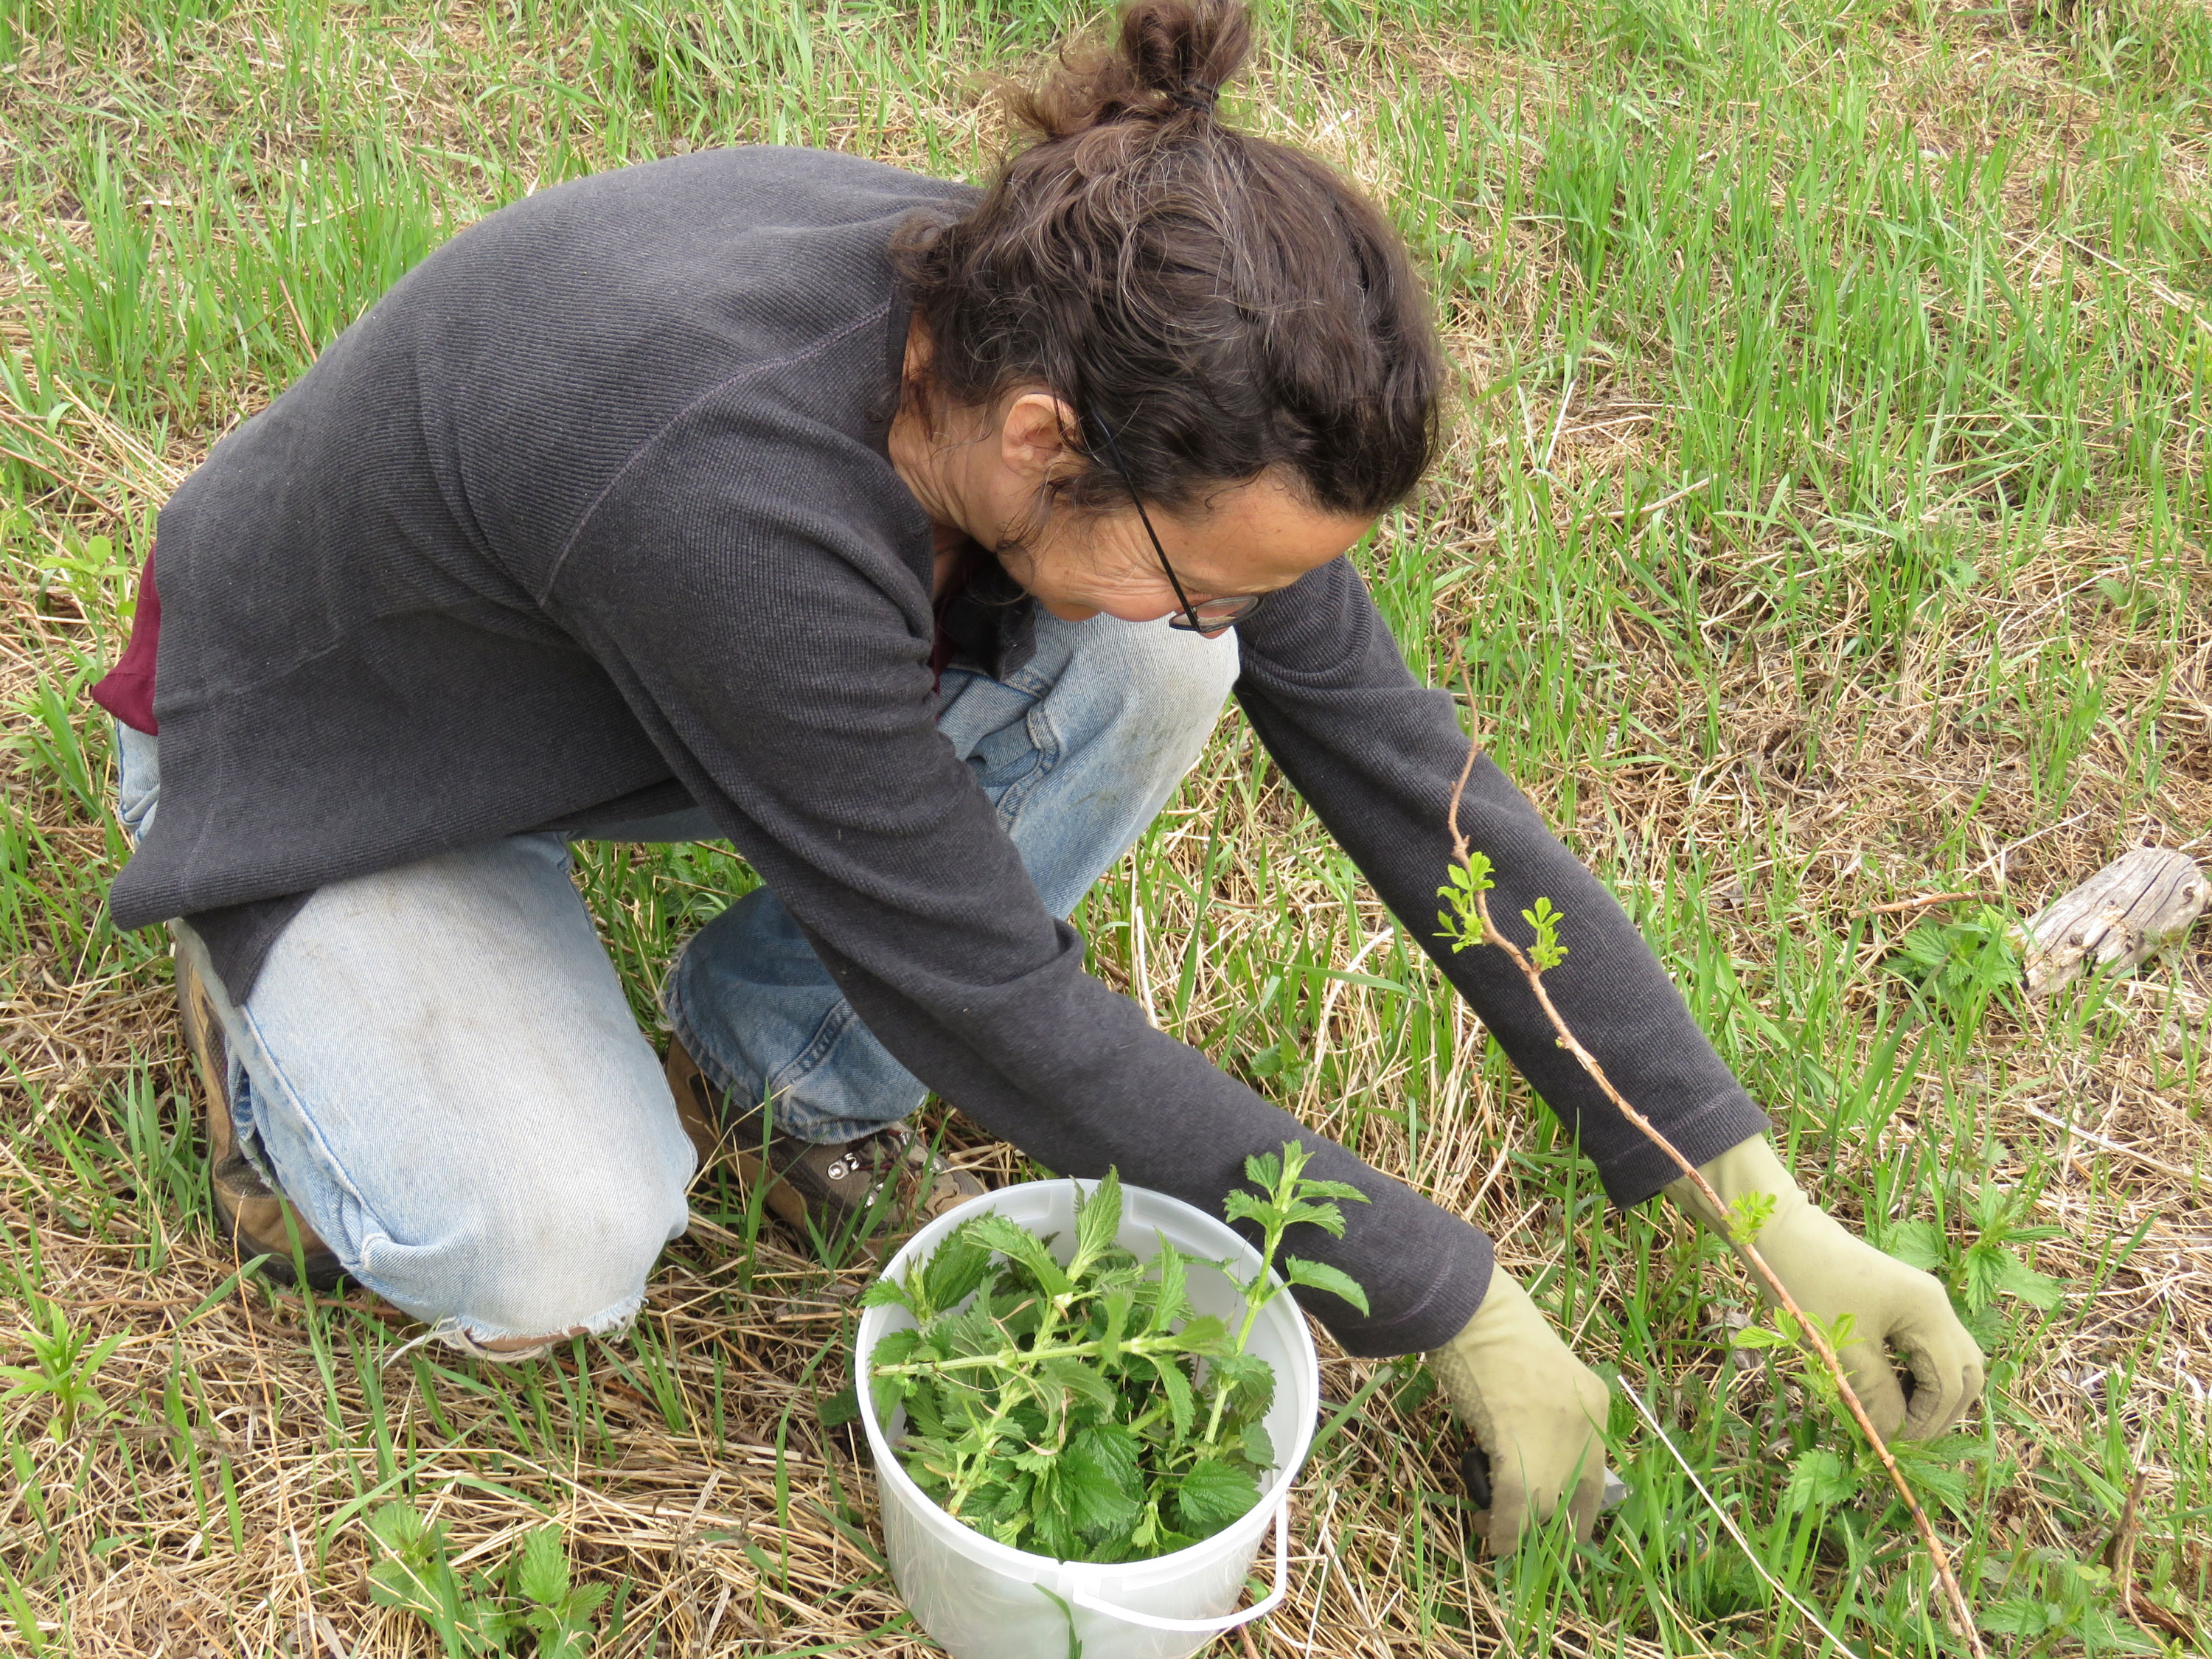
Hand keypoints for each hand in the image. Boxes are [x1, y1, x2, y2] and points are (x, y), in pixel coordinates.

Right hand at [1425, 1264, 1610, 1551]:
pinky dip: (1502, 1529)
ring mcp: (1558, 1440)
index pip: (1597, 1476)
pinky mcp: (1524, 1449)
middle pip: (1575, 1500)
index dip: (1574, 1511)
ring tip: (1494, 1526)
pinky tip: (1488, 1530)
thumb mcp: (1538, 1377)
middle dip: (1550, 1530)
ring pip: (1547, 1511)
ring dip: (1521, 1531)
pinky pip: (1518, 1509)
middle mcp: (1589, 1425)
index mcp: (1597, 1404)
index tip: (1554, 1528)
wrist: (1472, 1309)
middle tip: (1520, 1536)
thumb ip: (1546, 1417)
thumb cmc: (1493, 1332)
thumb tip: (1526, 1462)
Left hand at [1669, 1135, 1985, 1440]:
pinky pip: (1924, 1347)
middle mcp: (1936, 1305)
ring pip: (1947, 1360)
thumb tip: (1895, 1439)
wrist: (1779, 1232)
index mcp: (1930, 1312)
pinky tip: (1889, 1391)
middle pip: (1964, 1372)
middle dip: (1941, 1411)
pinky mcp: (1902, 1301)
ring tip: (1898, 1419)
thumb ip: (1876, 1396)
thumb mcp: (1842, 1348)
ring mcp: (1921, 1301)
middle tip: (1908, 1438)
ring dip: (1930, 1394)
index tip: (1900, 1444)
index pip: (1952, 1382)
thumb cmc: (1808, 1285)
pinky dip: (1915, 1374)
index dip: (1930, 1420)